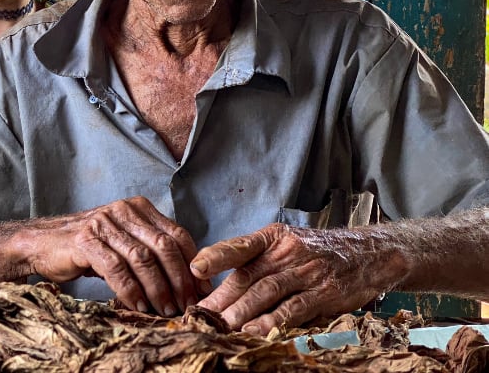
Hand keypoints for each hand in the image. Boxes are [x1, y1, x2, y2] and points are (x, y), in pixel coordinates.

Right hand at [25, 196, 207, 316]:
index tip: (202, 290)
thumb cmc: (88, 248)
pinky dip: (131, 290)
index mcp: (138, 208)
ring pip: (142, 258)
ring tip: (165, 310)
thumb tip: (186, 282)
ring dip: (158, 289)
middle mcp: (123, 210)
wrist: (42, 243)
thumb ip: (150, 251)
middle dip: (179, 279)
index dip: (192, 264)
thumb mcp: (124, 243)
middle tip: (187, 305)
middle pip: (164, 245)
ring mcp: (103, 223)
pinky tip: (138, 305)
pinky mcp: (85, 240)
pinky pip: (116, 268)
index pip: (177, 234)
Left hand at [191, 223, 403, 333]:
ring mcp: (306, 272)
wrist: (372, 253)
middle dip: (221, 297)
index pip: (240, 246)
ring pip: (266, 292)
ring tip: (220, 325)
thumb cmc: (320, 252)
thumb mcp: (288, 244)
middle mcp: (288, 252)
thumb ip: (257, 259)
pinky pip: (293, 308)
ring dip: (241, 311)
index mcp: (274, 238)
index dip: (217, 256)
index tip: (196, 268)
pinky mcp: (324, 293)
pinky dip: (272, 321)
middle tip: (199, 314)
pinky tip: (255, 330)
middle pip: (248, 275)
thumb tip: (218, 281)